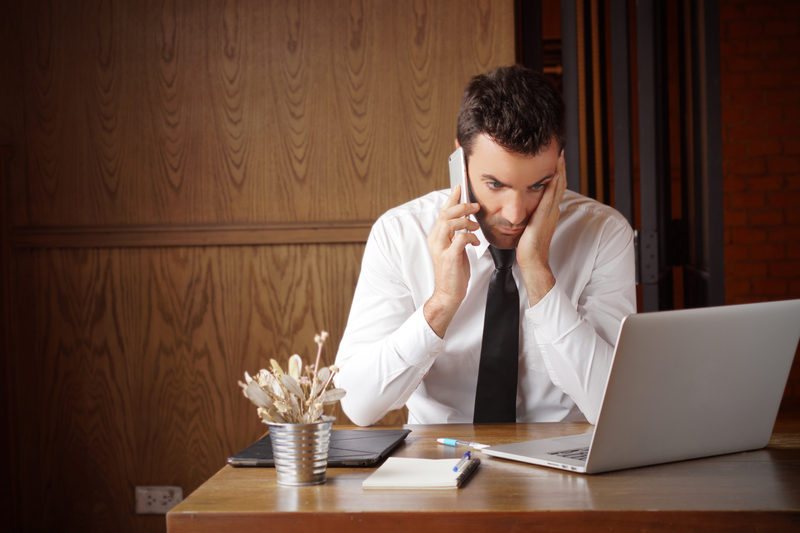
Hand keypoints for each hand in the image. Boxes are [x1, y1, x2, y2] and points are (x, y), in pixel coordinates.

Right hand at [423, 185, 479, 337]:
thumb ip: (457, 234)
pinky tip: (475, 242)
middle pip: (446, 214)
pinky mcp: (449, 258)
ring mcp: (441, 249)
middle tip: (475, 205)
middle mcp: (435, 240)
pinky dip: (470, 237)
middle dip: (462, 206)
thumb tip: (467, 221)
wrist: (448, 293)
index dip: (451, 198)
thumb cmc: (454, 272)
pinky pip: (460, 239)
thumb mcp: (455, 249)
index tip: (459, 187)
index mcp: (436, 237)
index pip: (443, 212)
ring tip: (475, 226)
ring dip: (466, 220)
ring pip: (450, 223)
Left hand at [517, 151, 566, 303]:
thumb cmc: (528, 247)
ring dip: (559, 171)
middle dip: (560, 167)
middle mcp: (552, 210)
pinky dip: (553, 185)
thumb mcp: (530, 226)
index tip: (555, 159)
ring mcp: (550, 213)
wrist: (532, 261)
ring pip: (557, 188)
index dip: (556, 173)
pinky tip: (554, 174)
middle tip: (560, 151)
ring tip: (559, 156)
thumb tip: (527, 209)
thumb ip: (531, 216)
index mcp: (549, 212)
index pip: (554, 188)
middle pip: (559, 184)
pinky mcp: (544, 217)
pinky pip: (550, 198)